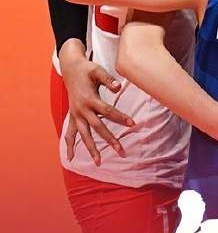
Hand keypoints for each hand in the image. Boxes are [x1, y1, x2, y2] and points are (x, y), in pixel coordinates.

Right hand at [59, 41, 134, 162]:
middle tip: (121, 150)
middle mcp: (81, 109)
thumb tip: (118, 87)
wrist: (70, 69)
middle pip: (97, 127)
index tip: (133, 123)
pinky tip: (71, 158)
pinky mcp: (72, 117)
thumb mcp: (97, 70)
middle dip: (110, 139)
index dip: (120, 117)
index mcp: (89, 98)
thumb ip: (108, 79)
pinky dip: (70, 146)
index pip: (107, 110)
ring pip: (83, 135)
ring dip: (91, 149)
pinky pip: (70, 134)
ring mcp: (75, 115)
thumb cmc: (87, 69)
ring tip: (99, 162)